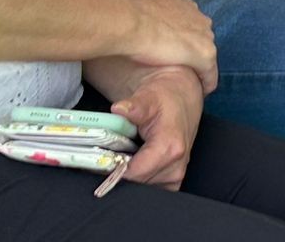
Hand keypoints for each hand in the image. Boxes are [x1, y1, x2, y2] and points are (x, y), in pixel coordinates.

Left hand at [114, 66, 202, 190]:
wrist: (182, 98)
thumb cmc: (165, 97)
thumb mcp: (148, 97)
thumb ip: (134, 106)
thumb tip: (118, 109)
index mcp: (170, 147)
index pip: (134, 174)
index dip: (114, 170)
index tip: (102, 159)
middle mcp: (175, 167)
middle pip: (136, 184)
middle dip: (120, 173)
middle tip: (112, 154)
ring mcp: (176, 177)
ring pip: (141, 188)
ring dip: (130, 176)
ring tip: (126, 155)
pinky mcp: (173, 181)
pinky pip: (149, 188)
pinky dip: (139, 178)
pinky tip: (136, 161)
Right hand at [126, 0, 217, 93]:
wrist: (132, 21)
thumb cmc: (132, 12)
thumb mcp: (145, 1)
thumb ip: (152, 7)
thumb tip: (141, 8)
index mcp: (186, 7)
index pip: (193, 26)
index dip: (184, 40)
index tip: (176, 50)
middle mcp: (200, 19)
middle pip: (202, 40)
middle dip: (193, 52)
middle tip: (180, 66)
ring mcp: (204, 36)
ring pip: (206, 56)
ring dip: (198, 68)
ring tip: (189, 82)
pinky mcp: (205, 55)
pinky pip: (209, 74)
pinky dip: (206, 84)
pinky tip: (201, 92)